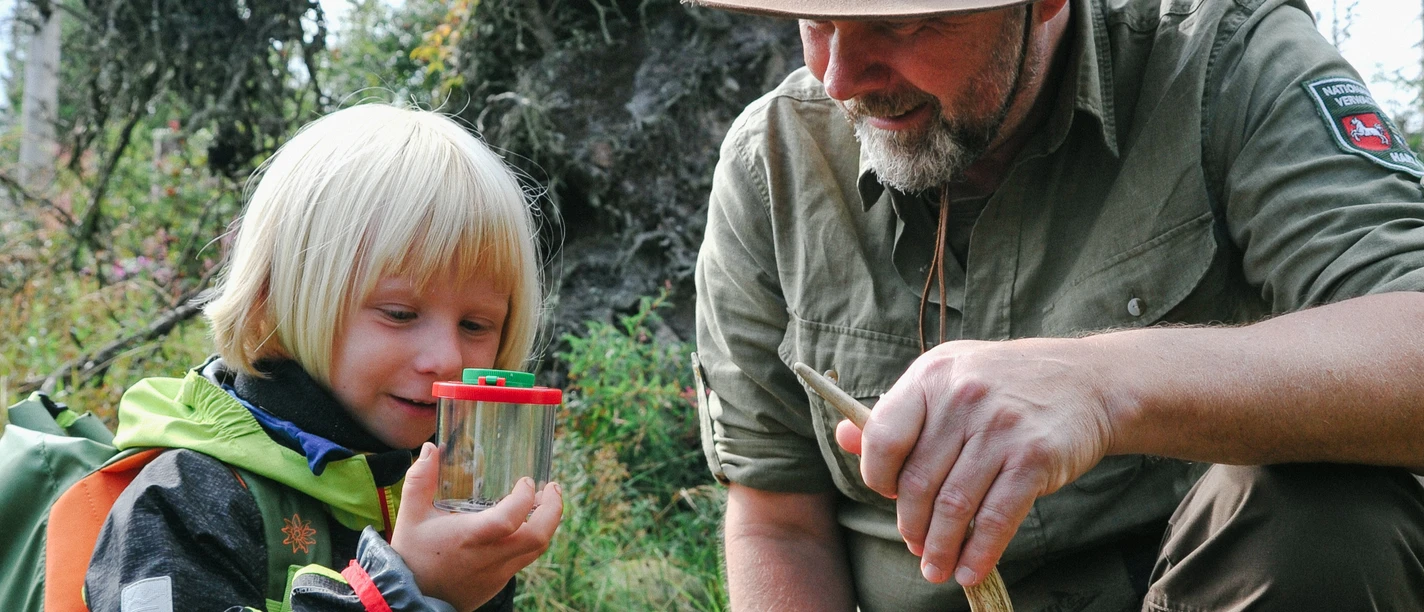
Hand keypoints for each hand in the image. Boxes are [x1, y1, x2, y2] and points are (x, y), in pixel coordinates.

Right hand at [392, 443, 562, 610]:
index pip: (509, 520)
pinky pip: (524, 559)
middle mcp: (489, 558)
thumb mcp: (411, 515)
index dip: (524, 498)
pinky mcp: (499, 583)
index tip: (526, 481)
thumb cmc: (412, 555)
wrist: (409, 598)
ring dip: (547, 523)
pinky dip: (531, 538)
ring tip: (542, 502)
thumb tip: (430, 448)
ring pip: (536, 549)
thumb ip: (420, 480)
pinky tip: (524, 524)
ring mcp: (498, 574)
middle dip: (553, 510)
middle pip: (538, 538)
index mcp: (469, 539)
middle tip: (552, 488)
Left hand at [839, 338, 1115, 587]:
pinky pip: (996, 518)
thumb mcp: (946, 379)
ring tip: (936, 568)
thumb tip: (843, 438)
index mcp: (931, 376)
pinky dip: (980, 554)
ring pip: (955, 506)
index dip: (877, 477)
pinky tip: (969, 570)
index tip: (887, 496)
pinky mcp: (1036, 457)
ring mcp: (1001, 427)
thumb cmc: (1005, 385)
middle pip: (918, 482)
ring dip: (941, 549)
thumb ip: (897, 413)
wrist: (1088, 381)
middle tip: (916, 547)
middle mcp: (963, 398)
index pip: (883, 437)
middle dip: (911, 525)